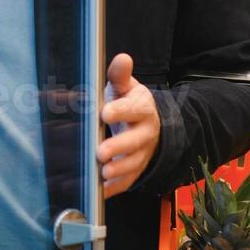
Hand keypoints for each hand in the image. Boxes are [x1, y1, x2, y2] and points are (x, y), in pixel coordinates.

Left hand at [96, 52, 160, 198]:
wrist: (148, 125)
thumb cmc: (128, 103)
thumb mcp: (125, 87)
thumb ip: (120, 75)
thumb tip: (122, 58)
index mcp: (142, 109)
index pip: (134, 109)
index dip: (121, 111)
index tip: (105, 113)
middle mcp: (145, 132)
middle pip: (135, 141)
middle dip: (119, 147)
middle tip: (100, 152)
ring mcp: (142, 153)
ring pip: (134, 164)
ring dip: (118, 170)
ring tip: (102, 172)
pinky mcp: (136, 170)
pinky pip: (128, 181)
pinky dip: (115, 188)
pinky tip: (100, 191)